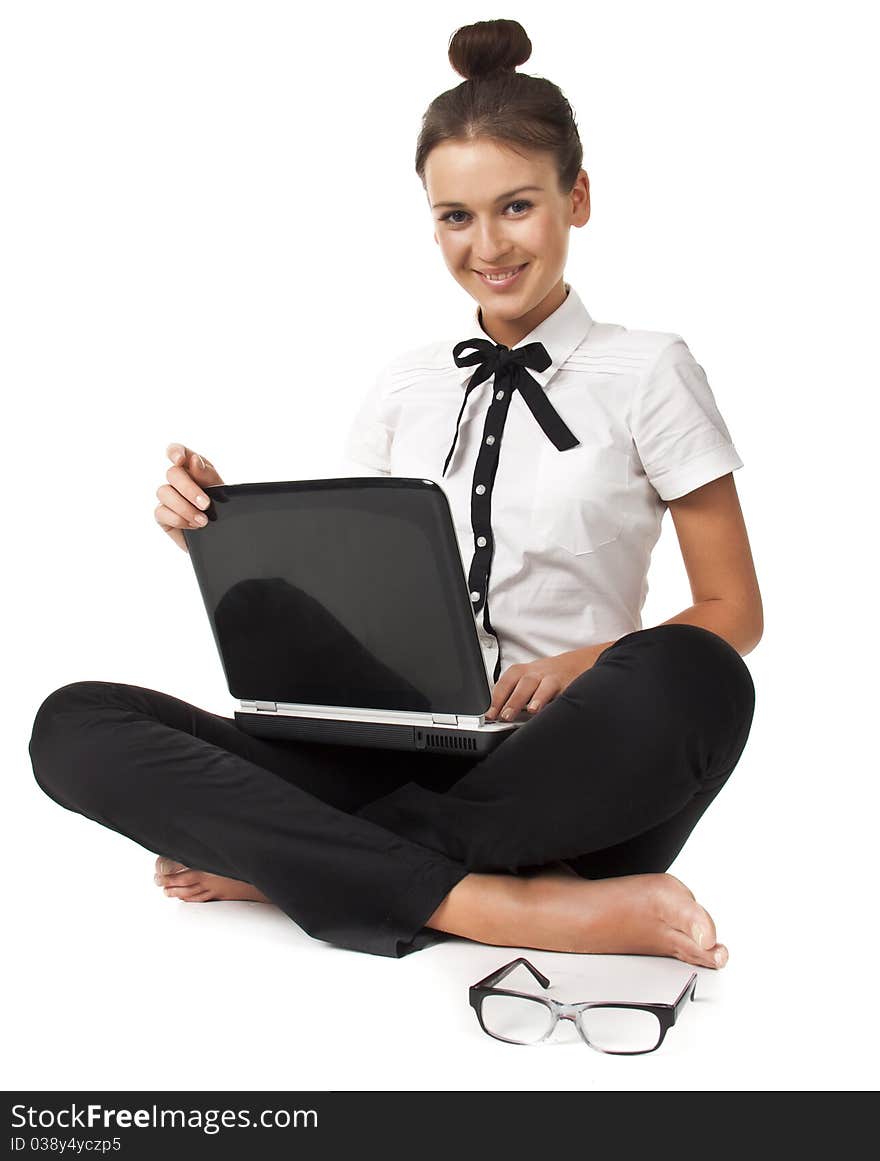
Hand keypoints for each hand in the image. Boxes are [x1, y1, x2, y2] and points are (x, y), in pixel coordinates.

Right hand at [155, 443, 224, 552]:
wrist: (222, 535)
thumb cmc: (221, 507)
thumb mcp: (220, 489)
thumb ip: (207, 474)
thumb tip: (194, 460)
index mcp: (192, 466)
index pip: (176, 451)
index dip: (175, 452)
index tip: (180, 460)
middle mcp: (177, 479)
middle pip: (172, 473)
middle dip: (189, 489)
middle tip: (206, 504)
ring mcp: (168, 496)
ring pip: (164, 492)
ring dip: (185, 507)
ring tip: (203, 521)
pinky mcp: (162, 514)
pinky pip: (161, 512)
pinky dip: (179, 519)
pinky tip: (193, 526)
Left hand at [484, 642, 613, 720]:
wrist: (577, 663)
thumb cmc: (546, 676)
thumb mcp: (527, 681)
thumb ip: (513, 695)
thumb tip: (496, 715)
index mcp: (522, 672)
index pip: (505, 683)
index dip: (496, 699)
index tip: (489, 714)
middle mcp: (536, 673)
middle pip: (523, 683)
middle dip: (513, 700)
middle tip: (505, 716)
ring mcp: (552, 678)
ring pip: (543, 685)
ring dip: (536, 698)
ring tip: (531, 710)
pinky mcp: (569, 684)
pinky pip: (563, 692)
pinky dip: (559, 700)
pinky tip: (555, 708)